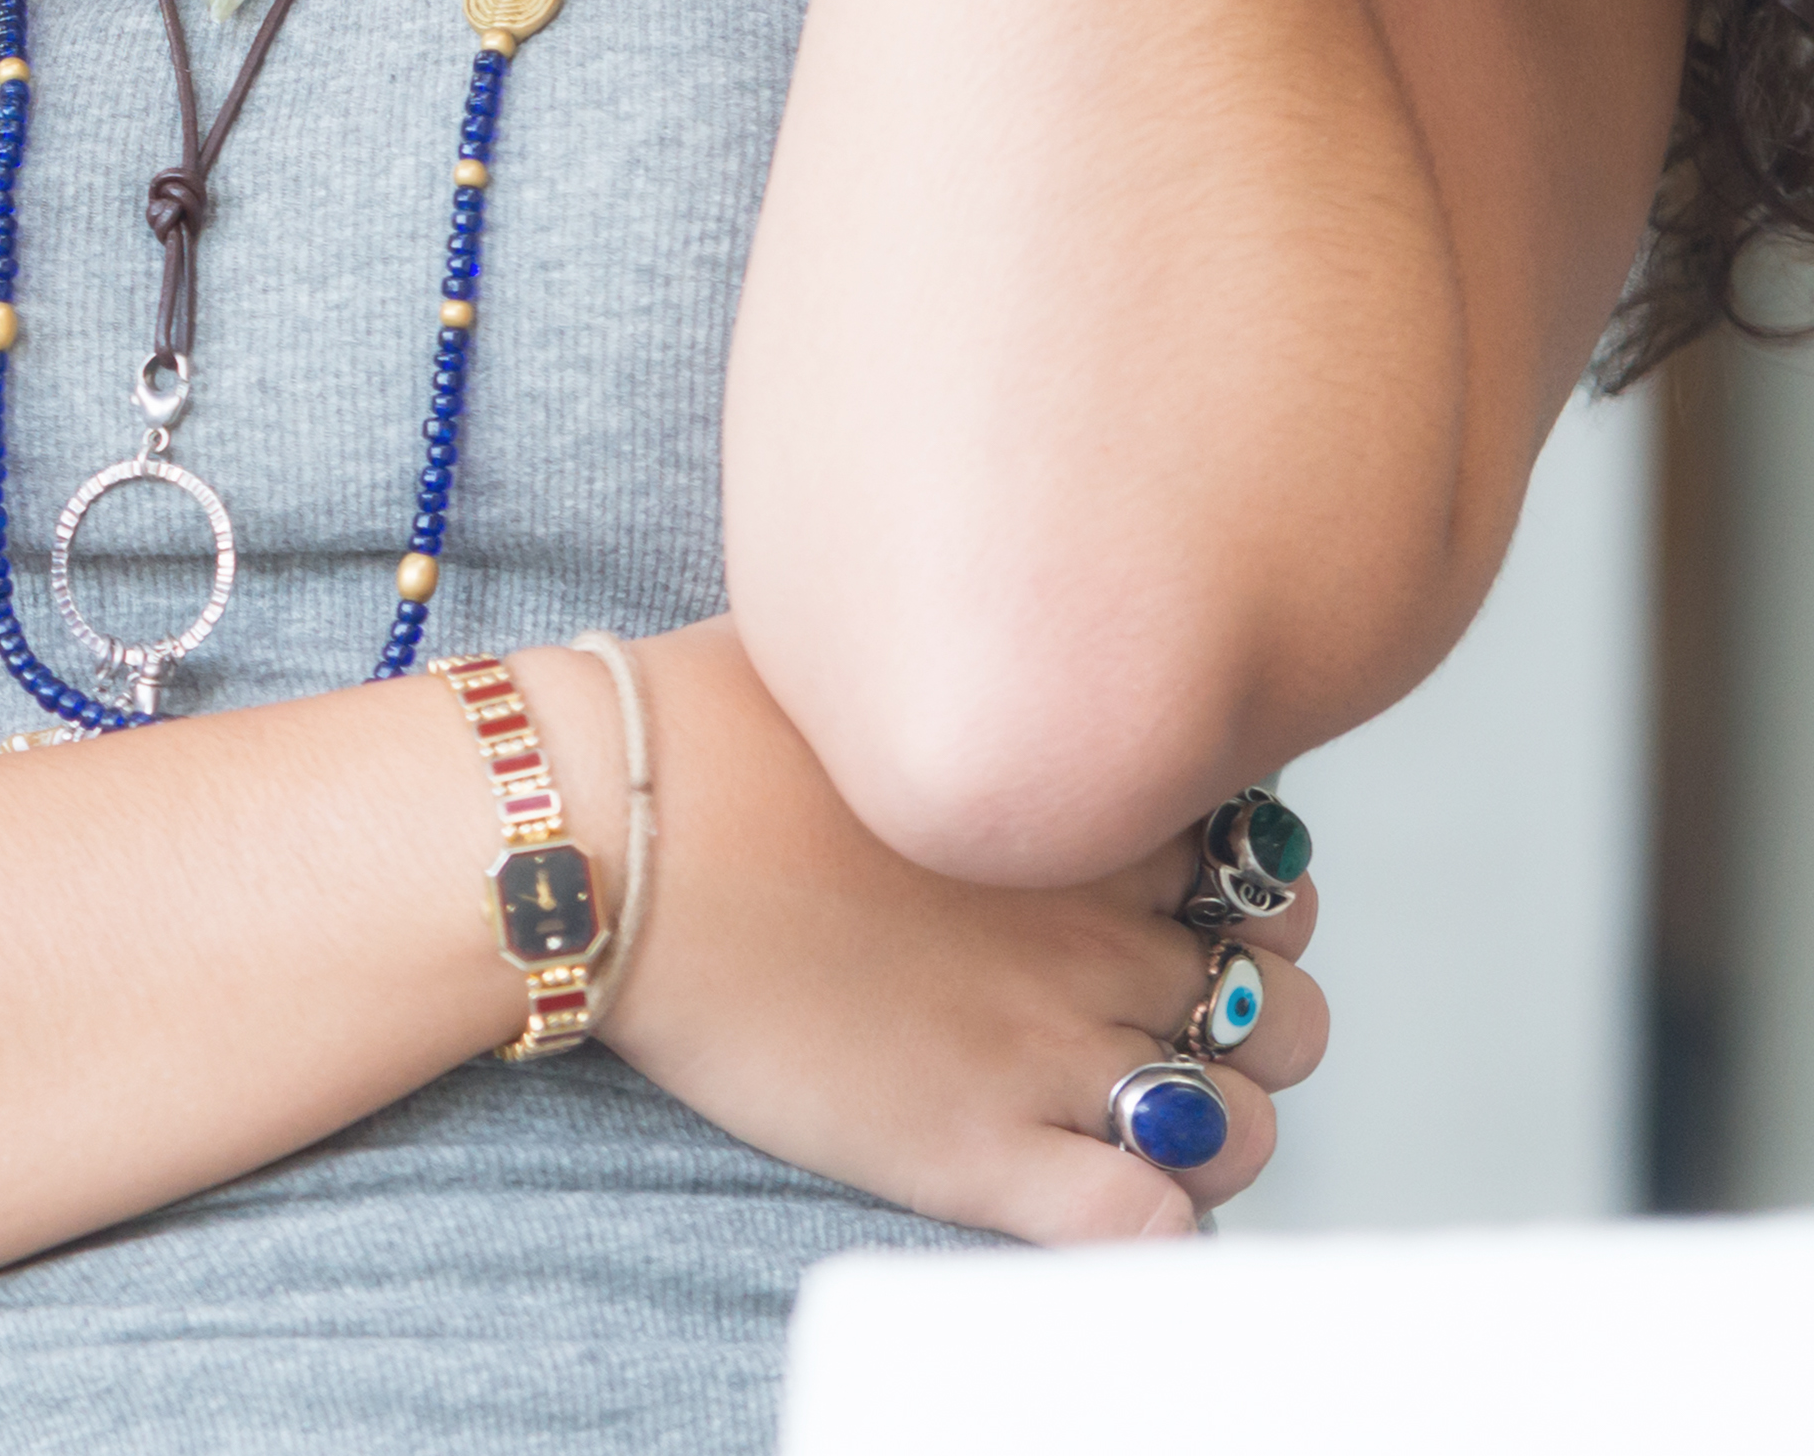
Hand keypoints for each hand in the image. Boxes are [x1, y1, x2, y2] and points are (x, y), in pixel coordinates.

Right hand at [598, 624, 1325, 1241]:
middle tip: (1155, 1012)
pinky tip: (1104, 1194)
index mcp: (1085, 813)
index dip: (1234, 894)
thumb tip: (987, 647)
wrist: (597, 836)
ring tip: (1139, 1117)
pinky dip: (1156, 1225)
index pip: (1266, 869)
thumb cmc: (696, 731)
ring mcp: (1045, 1051)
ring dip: (1217, 1126)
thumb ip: (961, 675)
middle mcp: (1099, 937)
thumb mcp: (863, 654)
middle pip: (1277, 1003)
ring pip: (1242, 1126)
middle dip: (1243, 1014)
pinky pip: (1146, 1226)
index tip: (1167, 902)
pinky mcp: (973, 1151)